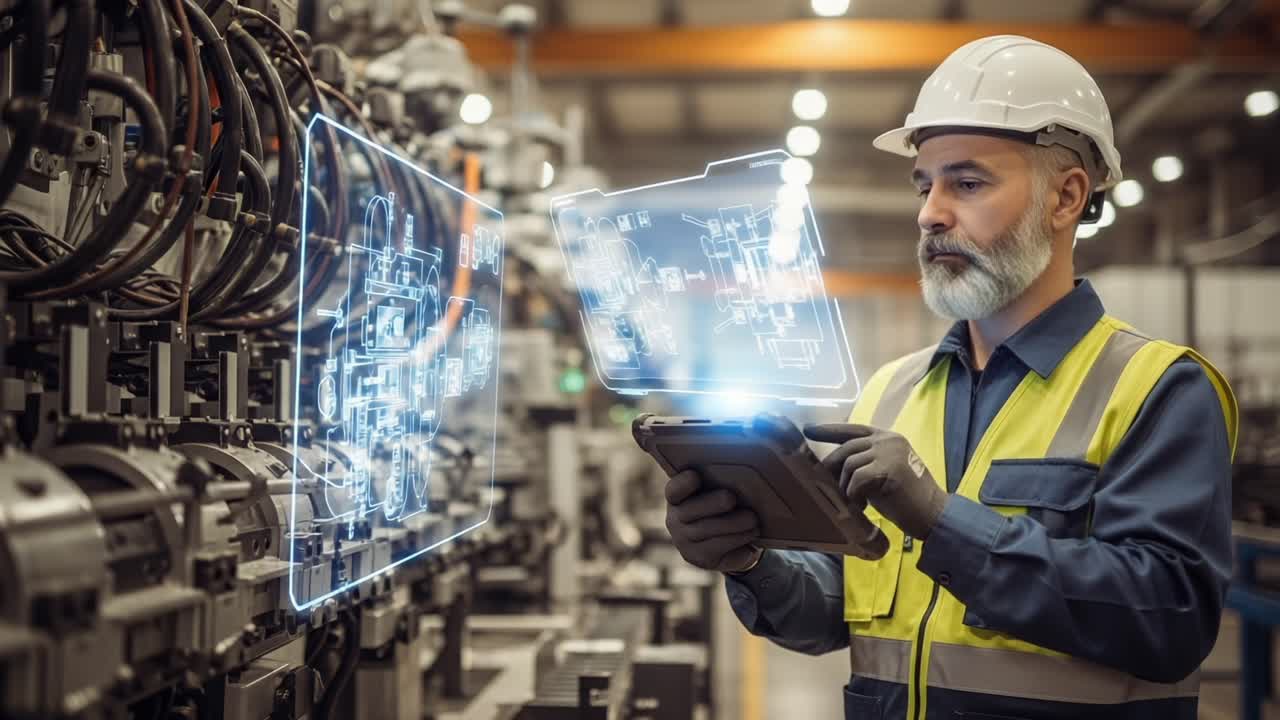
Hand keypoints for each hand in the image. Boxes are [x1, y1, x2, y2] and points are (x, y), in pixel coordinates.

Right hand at [664, 469, 761, 572]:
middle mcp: (674, 519)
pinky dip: (737, 538)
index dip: (683, 483)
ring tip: (752, 518)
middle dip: (712, 503)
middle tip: (731, 498)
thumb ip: (721, 485)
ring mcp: (683, 541)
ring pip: (707, 529)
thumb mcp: (720, 494)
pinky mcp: (698, 557)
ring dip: (733, 523)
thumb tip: (739, 478)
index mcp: (677, 497)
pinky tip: (752, 532)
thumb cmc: (726, 509)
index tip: (695, 475)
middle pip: (690, 509)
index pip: (674, 489)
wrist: (734, 545)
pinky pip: (718, 545)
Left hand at [804, 424, 948, 540]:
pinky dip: (855, 495)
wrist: (933, 514)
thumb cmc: (907, 499)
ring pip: (850, 465)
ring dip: (846, 487)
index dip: (829, 430)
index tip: (808, 430)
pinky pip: (857, 479)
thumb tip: (832, 468)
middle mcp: (889, 440)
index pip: (853, 429)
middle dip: (833, 469)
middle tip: (831, 489)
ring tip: (855, 502)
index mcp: (888, 438)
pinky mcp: (889, 468)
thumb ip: (864, 462)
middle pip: (846, 448)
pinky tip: (863, 506)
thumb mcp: (883, 472)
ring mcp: (890, 452)